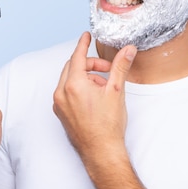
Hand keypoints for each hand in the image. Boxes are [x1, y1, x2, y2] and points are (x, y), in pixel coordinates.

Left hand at [53, 32, 136, 160]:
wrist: (101, 152)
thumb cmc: (108, 125)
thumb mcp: (116, 91)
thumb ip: (120, 67)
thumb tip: (128, 50)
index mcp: (73, 85)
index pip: (77, 56)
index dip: (83, 44)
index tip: (86, 36)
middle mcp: (61, 93)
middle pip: (73, 67)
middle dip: (90, 64)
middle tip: (107, 68)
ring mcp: (59, 104)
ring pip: (69, 80)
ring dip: (85, 77)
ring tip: (104, 87)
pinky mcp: (60, 113)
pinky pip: (66, 92)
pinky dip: (79, 88)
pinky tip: (95, 97)